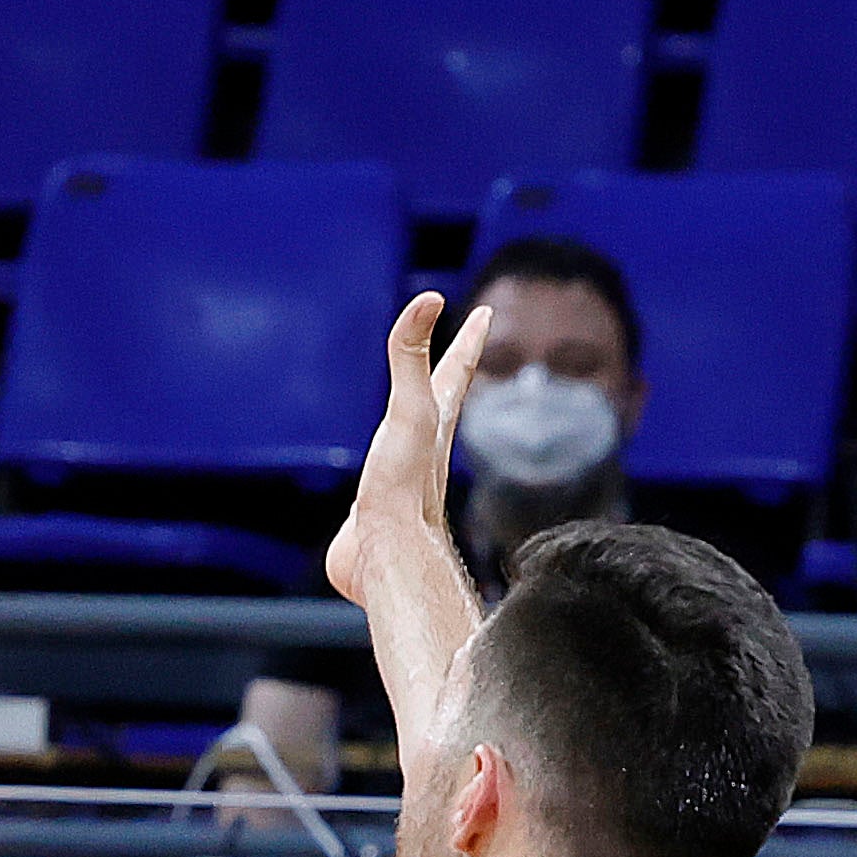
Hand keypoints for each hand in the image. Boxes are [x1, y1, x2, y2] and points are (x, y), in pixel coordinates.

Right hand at [332, 285, 490, 613]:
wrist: (388, 559)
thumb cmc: (402, 486)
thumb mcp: (408, 409)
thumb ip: (411, 355)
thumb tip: (430, 298)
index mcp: (433, 424)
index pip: (455, 371)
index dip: (469, 340)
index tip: (485, 315)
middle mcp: (421, 451)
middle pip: (440, 404)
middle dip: (450, 375)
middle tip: (462, 352)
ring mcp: (397, 482)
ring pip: (410, 446)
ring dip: (415, 428)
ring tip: (420, 418)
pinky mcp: (371, 514)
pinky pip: (375, 488)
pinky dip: (376, 479)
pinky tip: (372, 492)